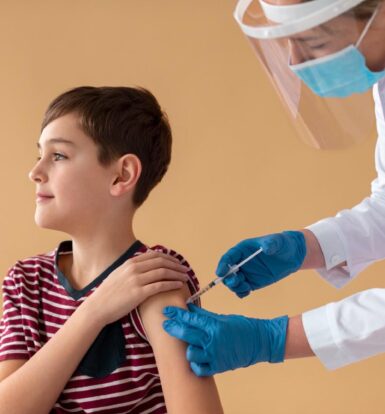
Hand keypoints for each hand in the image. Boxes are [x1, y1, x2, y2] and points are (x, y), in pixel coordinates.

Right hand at [86, 250, 189, 325]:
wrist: (97, 307)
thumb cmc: (108, 294)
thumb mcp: (119, 274)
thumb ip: (132, 268)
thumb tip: (144, 265)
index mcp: (130, 263)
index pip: (155, 255)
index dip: (169, 258)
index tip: (177, 262)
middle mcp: (134, 268)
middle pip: (161, 262)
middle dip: (176, 265)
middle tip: (185, 269)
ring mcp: (136, 280)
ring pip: (163, 272)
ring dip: (177, 274)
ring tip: (185, 277)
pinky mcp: (138, 293)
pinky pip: (160, 285)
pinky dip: (172, 284)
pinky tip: (179, 286)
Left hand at [163, 304, 287, 375]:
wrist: (260, 341)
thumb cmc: (242, 326)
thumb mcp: (222, 318)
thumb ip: (204, 315)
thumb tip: (189, 308)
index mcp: (213, 326)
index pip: (189, 318)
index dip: (176, 314)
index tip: (167, 310)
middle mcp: (212, 341)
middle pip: (185, 334)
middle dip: (173, 328)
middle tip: (166, 324)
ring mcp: (214, 355)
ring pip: (190, 353)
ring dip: (187, 347)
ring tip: (189, 343)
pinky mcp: (218, 367)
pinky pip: (199, 368)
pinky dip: (195, 364)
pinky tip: (196, 357)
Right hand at [216, 231, 305, 296]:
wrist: (291, 255)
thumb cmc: (282, 244)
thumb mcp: (278, 241)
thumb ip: (271, 244)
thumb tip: (266, 249)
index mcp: (242, 250)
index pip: (228, 257)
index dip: (222, 264)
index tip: (220, 272)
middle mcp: (241, 262)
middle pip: (227, 272)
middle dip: (228, 278)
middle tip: (236, 281)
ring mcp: (246, 273)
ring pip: (233, 282)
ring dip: (235, 287)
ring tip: (246, 287)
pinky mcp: (252, 282)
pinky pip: (241, 290)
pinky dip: (241, 293)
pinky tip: (247, 292)